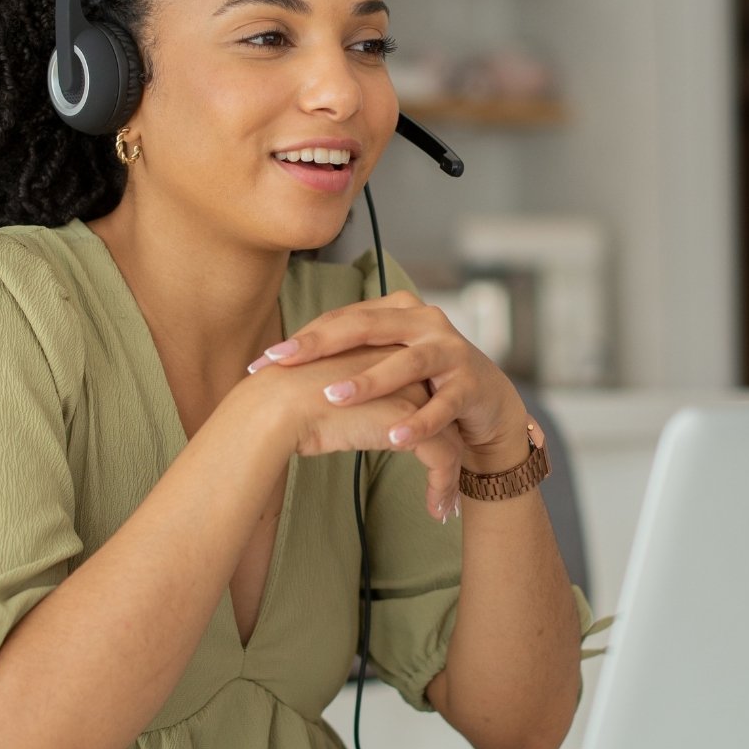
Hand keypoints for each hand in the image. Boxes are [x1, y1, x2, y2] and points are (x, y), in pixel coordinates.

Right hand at [243, 346, 466, 521]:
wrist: (276, 406)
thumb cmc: (282, 402)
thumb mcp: (320, 392)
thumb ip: (341, 397)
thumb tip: (339, 417)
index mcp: (382, 354)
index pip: (419, 388)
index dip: (424, 420)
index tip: (424, 447)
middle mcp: (403, 366)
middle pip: (440, 411)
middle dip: (447, 448)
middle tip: (445, 478)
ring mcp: (411, 391)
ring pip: (450, 438)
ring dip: (449, 476)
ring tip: (445, 505)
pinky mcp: (412, 422)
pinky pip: (444, 459)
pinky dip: (442, 487)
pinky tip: (436, 510)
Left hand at [246, 292, 530, 474]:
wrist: (487, 403)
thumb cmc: (422, 383)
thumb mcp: (383, 362)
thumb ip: (343, 358)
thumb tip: (278, 366)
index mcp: (396, 311)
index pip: (341, 320)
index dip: (301, 338)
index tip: (261, 361)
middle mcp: (423, 322)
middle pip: (366, 327)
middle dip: (320, 345)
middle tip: (282, 362)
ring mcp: (449, 351)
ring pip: (406, 363)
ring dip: (368, 381)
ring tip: (332, 397)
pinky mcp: (472, 384)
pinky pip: (443, 405)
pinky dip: (419, 421)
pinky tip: (394, 437)